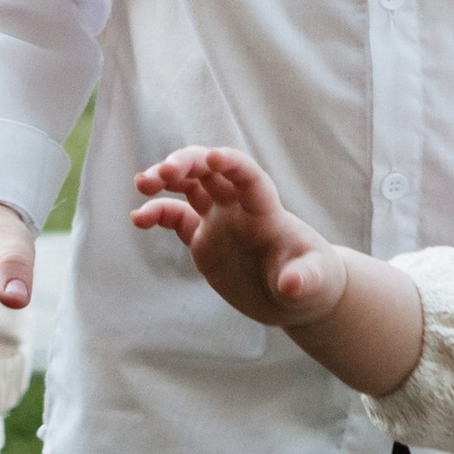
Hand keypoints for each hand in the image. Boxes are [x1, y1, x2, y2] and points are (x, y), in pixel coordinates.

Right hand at [130, 146, 349, 330]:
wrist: (299, 296)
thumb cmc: (315, 281)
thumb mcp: (316, 281)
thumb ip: (304, 279)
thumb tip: (291, 285)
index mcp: (266, 211)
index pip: (248, 177)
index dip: (232, 164)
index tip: (213, 157)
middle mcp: (239, 208)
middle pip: (210, 171)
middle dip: (187, 163)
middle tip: (161, 173)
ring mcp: (219, 220)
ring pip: (189, 186)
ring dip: (166, 178)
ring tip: (142, 183)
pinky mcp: (203, 239)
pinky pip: (176, 217)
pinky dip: (157, 213)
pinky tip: (138, 219)